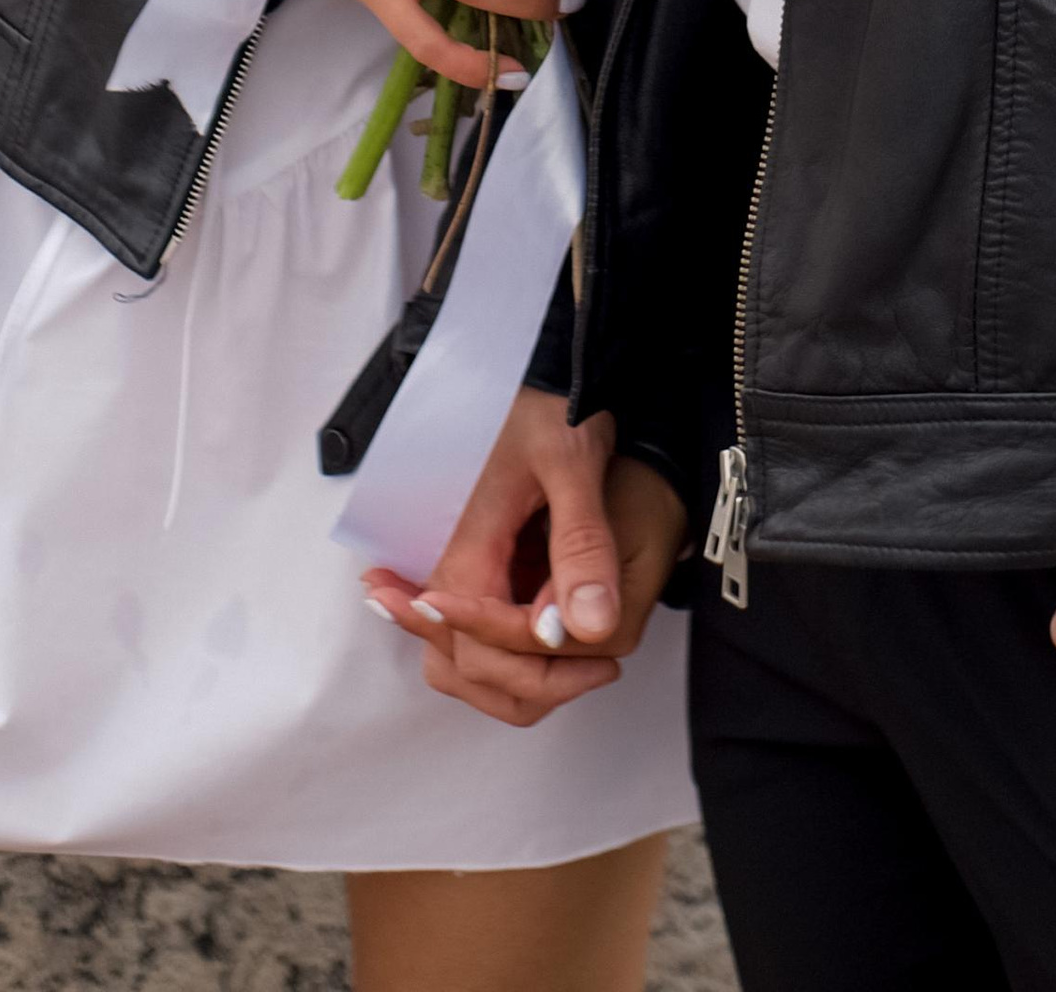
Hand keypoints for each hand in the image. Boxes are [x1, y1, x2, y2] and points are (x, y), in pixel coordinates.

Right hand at [363, 388, 688, 727]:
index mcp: (468, 550)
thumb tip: (592, 629)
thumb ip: (581, 546)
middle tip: (602, 667)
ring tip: (586, 664)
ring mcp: (462, 569)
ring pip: (467, 663)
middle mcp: (452, 568)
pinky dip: (514, 657)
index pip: (482, 652)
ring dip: (522, 679)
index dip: (540, 666)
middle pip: (468, 670)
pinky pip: (479, 635)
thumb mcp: (573, 464)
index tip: (602, 655)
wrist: (543, 370)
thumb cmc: (552, 405)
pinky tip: (558, 643)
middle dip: (534, 685)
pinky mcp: (480, 564)